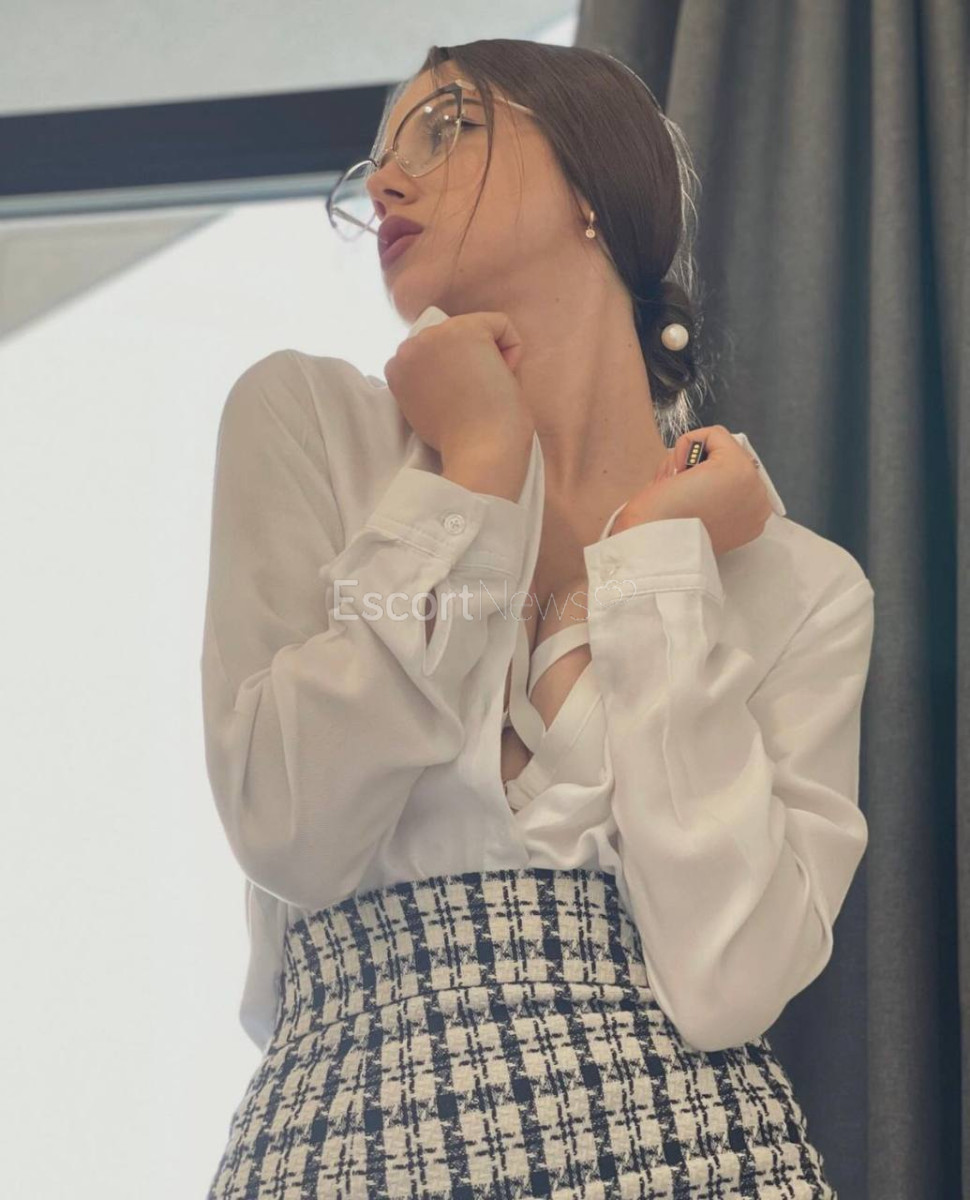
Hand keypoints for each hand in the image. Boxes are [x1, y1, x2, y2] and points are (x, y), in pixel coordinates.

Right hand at [383, 311, 533, 456]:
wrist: (480, 456)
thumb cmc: (464, 443)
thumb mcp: (429, 410)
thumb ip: (427, 382)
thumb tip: (453, 361)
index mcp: (396, 370)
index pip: (436, 354)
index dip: (456, 379)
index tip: (460, 408)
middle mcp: (408, 348)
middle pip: (455, 340)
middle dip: (471, 365)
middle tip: (476, 402)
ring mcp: (434, 336)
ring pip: (477, 331)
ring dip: (489, 360)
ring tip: (486, 392)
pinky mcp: (465, 330)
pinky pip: (501, 324)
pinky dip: (513, 349)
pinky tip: (503, 378)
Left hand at [614, 425, 773, 555]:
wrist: (654, 542)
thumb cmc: (662, 532)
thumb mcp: (694, 513)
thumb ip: (708, 495)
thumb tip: (696, 473)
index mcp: (750, 521)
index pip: (728, 481)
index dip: (698, 483)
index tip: (681, 501)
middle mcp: (759, 505)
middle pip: (726, 462)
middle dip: (694, 470)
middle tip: (675, 493)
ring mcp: (753, 486)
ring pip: (719, 449)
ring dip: (688, 461)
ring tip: (675, 488)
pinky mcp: (738, 467)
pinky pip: (714, 435)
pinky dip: (686, 446)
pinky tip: (677, 474)